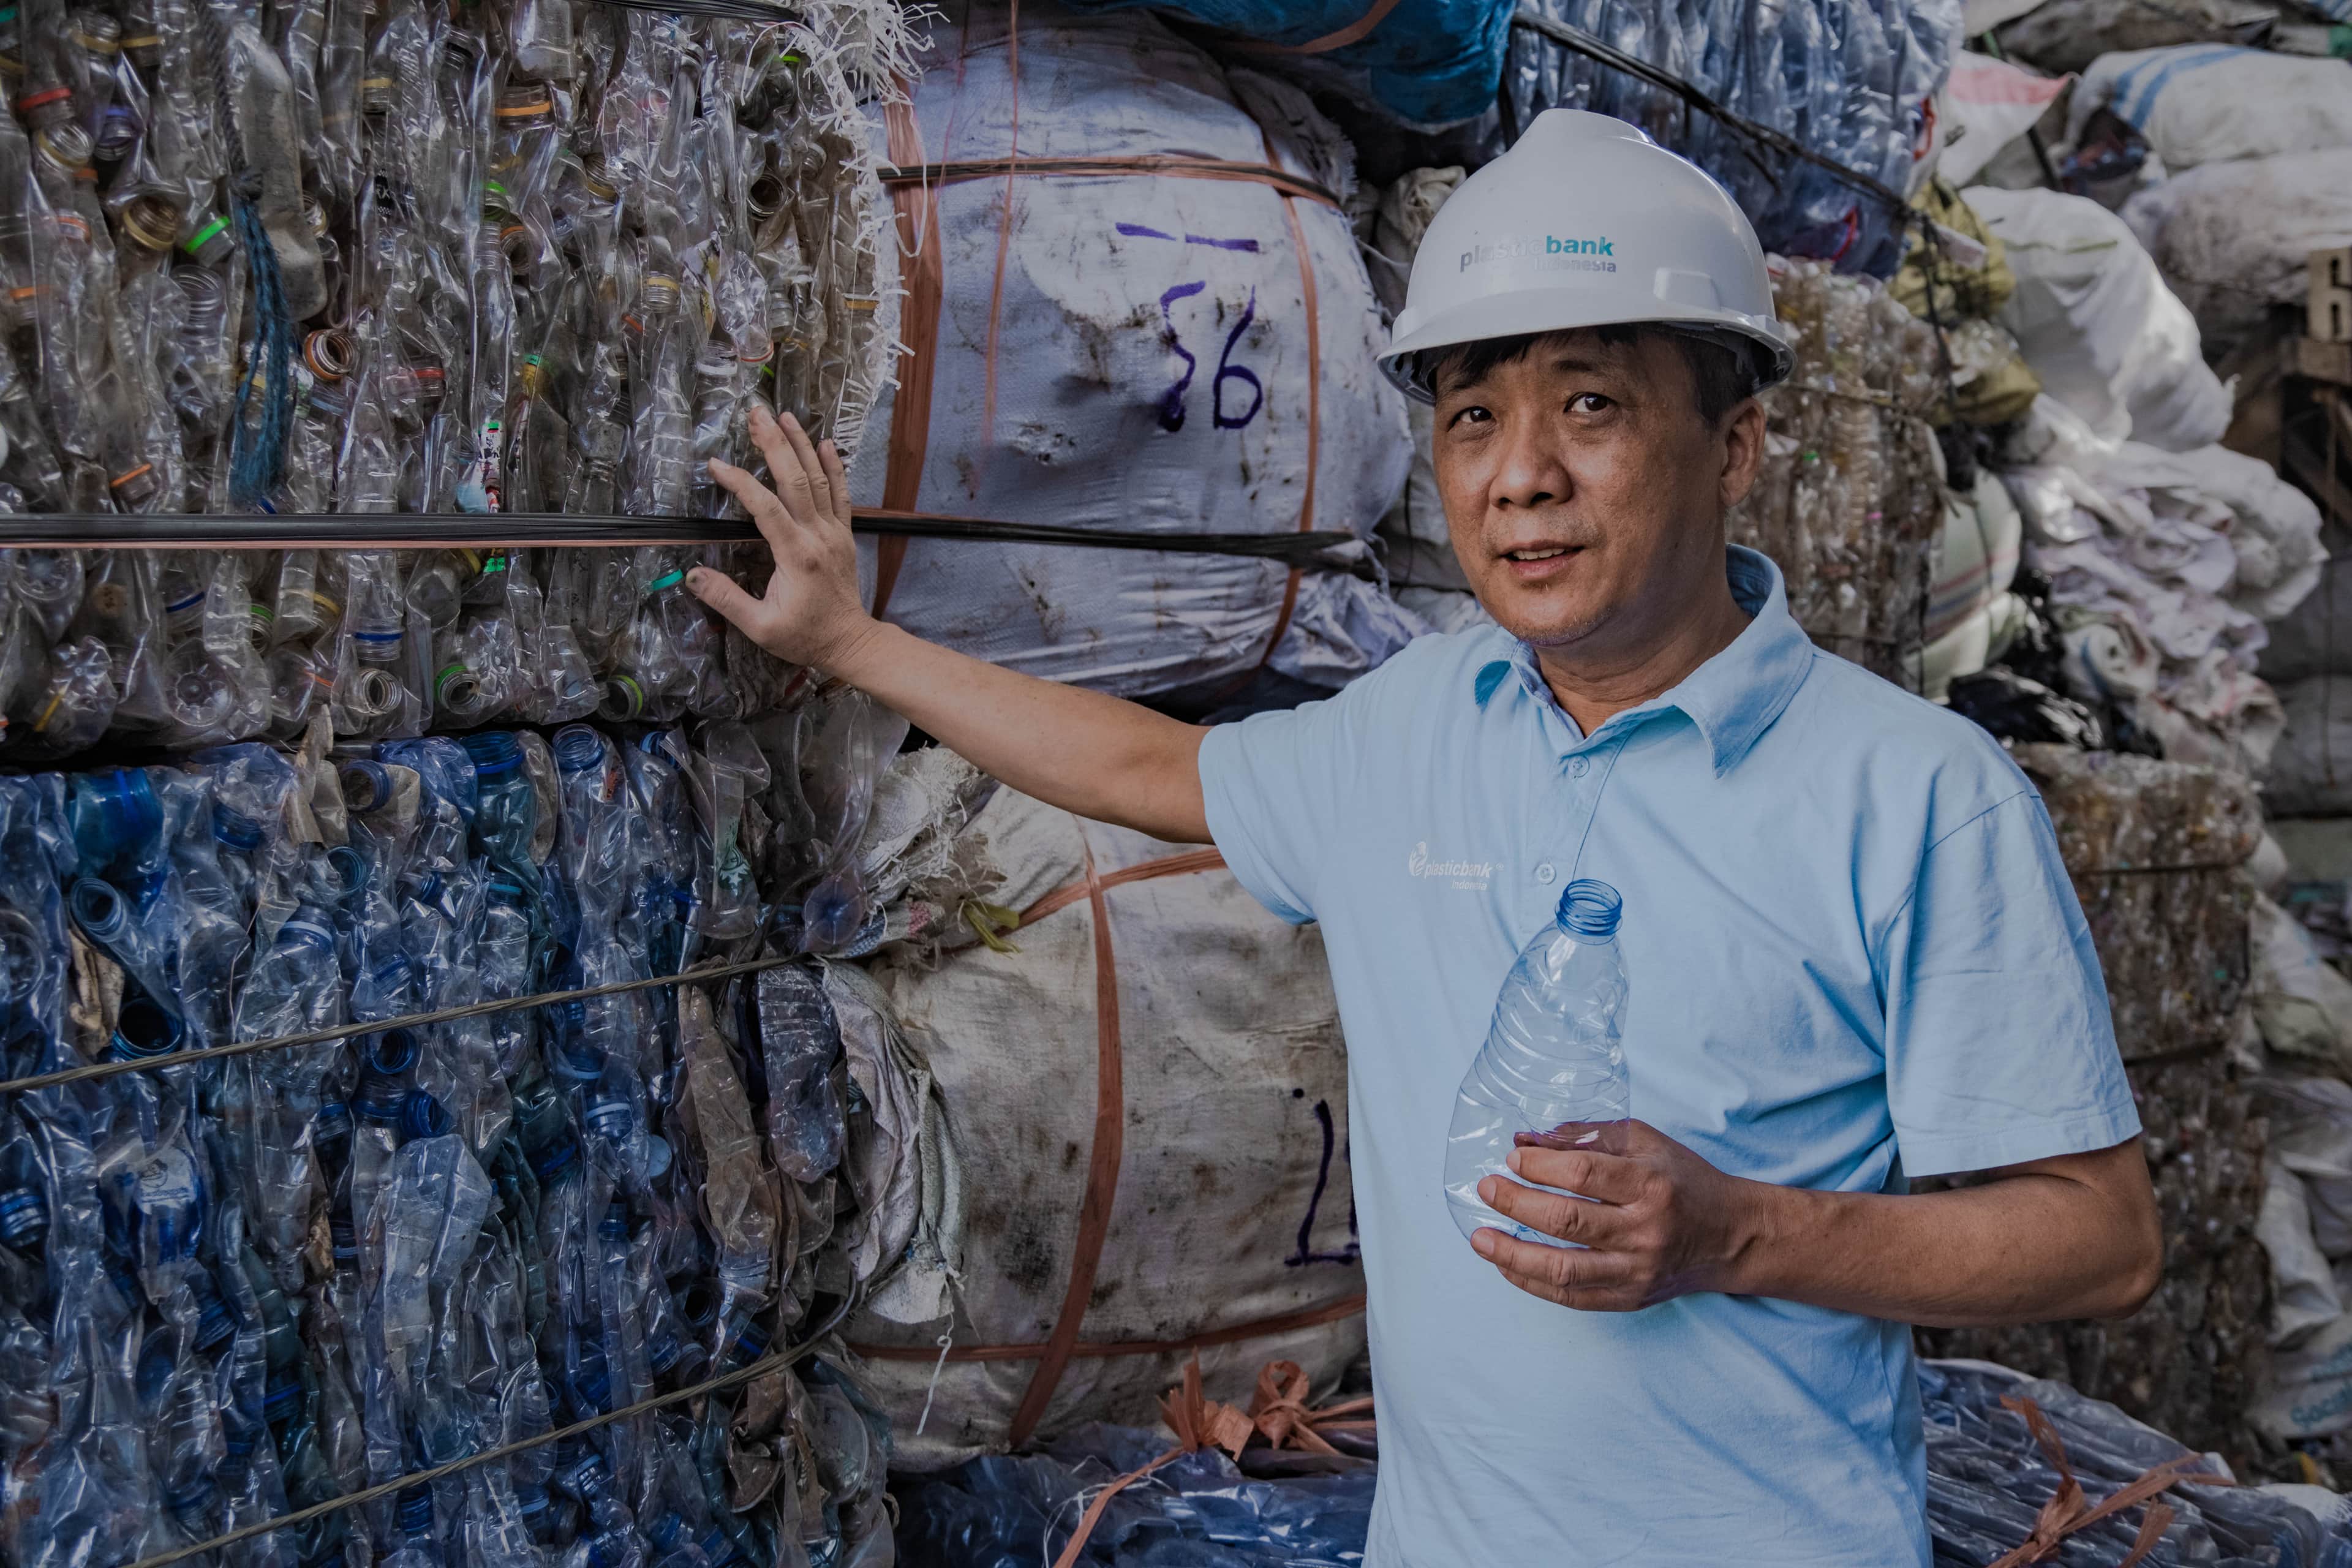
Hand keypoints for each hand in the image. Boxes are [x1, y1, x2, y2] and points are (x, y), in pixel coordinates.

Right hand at [689, 406, 878, 672]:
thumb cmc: (805, 637)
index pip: (765, 507)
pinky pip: (841, 493)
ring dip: (801, 445)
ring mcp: (835, 532)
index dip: (740, 482)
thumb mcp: (760, 627)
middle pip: (795, 480)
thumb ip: (726, 599)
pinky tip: (825, 443)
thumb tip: (692, 576)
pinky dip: (833, 466)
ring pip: (819, 479)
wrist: (850, 642)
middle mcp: (818, 536)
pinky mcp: (844, 534)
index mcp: (796, 554)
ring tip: (785, 416)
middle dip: (774, 444)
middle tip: (756, 414)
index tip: (716, 465)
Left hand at [1471, 1120, 1760, 1311]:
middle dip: (1516, 1203)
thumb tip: (1526, 1140)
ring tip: (1480, 1238)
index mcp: (1651, 1183)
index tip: (1512, 1158)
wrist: (1732, 1236)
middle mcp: (1645, 1230)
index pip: (1584, 1173)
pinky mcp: (1631, 1298)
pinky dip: (1532, 1282)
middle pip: (1567, 1219)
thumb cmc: (1682, 1180)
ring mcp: (1637, 1270)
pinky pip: (1572, 1297)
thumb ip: (1586, 1136)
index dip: (1540, 1165)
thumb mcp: (1644, 1141)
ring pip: (1564, 1269)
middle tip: (1486, 1188)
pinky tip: (1506, 1264)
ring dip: (1512, 1254)